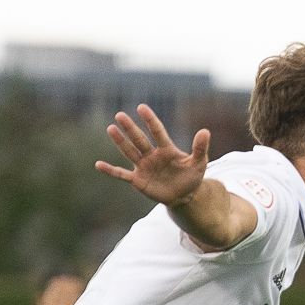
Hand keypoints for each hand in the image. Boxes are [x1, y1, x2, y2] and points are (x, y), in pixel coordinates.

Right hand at [95, 104, 210, 206]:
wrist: (184, 196)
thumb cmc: (191, 177)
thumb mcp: (199, 163)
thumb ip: (200, 148)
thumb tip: (205, 131)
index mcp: (166, 149)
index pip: (157, 131)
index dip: (150, 120)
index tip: (141, 108)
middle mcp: (152, 155)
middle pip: (139, 139)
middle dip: (130, 128)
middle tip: (120, 115)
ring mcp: (143, 167)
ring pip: (129, 152)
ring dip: (120, 142)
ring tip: (111, 128)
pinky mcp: (138, 180)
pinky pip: (121, 174)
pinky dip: (111, 171)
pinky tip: (98, 165)